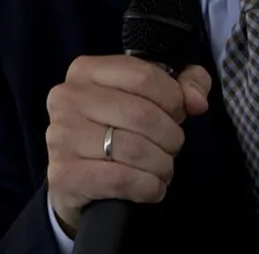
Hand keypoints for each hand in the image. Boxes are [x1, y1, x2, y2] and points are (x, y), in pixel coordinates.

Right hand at [46, 55, 211, 235]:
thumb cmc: (115, 131)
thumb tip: (196, 100)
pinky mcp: (64, 174)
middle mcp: (67, 98)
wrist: (76, 182)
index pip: (144, 75)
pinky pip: (121, 179)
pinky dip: (148, 186)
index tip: (178, 114)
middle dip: (170, 136)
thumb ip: (183, 85)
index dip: (173, 98)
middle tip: (171, 148)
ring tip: (162, 169)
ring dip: (162, 164)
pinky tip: (151, 187)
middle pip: (142, 114)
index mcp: (86, 70)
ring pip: (134, 149)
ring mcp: (61, 136)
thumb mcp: (148, 98)